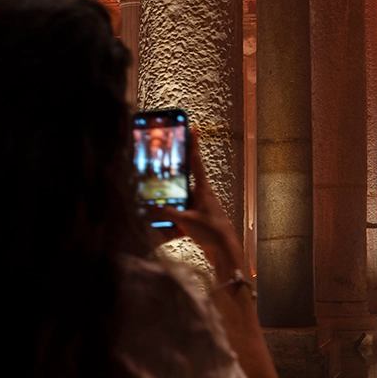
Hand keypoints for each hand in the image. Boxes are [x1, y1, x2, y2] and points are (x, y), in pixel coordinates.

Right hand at [155, 128, 242, 280]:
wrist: (224, 249)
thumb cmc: (212, 230)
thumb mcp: (187, 220)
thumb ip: (169, 213)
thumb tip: (152, 206)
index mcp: (202, 189)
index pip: (196, 162)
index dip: (194, 145)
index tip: (193, 128)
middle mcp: (202, 195)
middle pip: (183, 182)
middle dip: (171, 179)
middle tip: (158, 171)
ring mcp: (200, 207)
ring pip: (180, 200)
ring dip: (170, 204)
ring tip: (156, 207)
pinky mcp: (198, 219)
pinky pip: (181, 215)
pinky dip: (172, 219)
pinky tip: (164, 227)